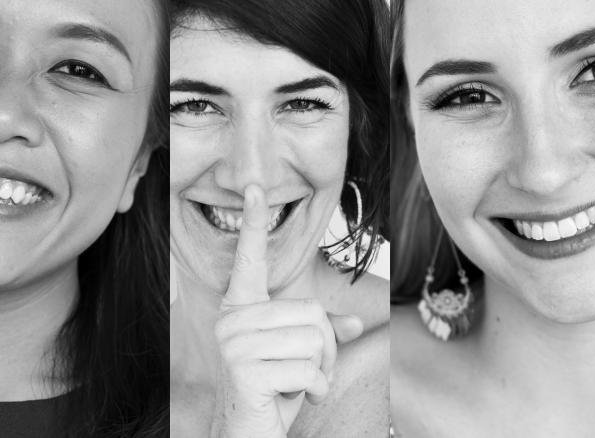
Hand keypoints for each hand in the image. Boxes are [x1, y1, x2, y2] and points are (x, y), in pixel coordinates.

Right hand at [210, 184, 363, 437]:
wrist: (246, 436)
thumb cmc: (272, 393)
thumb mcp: (301, 357)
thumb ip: (324, 334)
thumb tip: (357, 322)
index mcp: (241, 310)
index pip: (250, 261)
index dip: (257, 225)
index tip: (255, 188)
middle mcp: (231, 321)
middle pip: (312, 312)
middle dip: (325, 348)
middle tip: (305, 373)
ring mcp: (233, 345)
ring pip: (314, 339)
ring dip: (320, 370)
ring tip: (295, 385)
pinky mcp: (244, 370)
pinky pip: (309, 368)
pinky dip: (313, 388)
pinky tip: (289, 398)